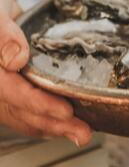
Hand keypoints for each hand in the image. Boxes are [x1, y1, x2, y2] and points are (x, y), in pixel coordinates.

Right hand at [0, 0, 91, 145]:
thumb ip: (3, 35)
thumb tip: (17, 59)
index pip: (10, 93)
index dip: (38, 104)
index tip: (65, 110)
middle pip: (19, 111)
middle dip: (52, 124)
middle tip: (82, 132)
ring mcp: (2, 86)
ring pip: (23, 114)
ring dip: (52, 126)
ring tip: (81, 132)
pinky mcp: (13, 86)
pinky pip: (25, 108)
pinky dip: (45, 117)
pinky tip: (65, 122)